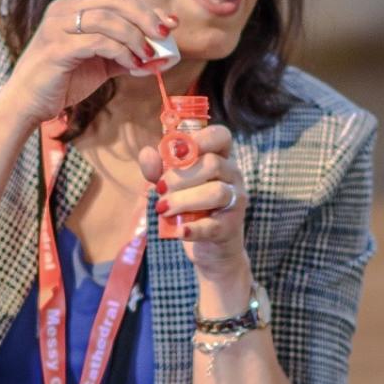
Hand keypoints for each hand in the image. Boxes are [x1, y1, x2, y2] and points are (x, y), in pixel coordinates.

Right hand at [0, 0, 176, 125]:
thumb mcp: (99, 64)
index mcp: (71, 8)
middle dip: (144, 16)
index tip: (170, 24)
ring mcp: (57, 27)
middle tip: (164, 35)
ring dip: (134, 36)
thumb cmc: (62, 83)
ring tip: (148, 55)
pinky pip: (97, 42)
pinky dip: (121, 52)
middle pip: (113, 0)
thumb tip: (161, 54)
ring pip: (107, 19)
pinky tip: (132, 64)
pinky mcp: (56, 48)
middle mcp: (62, 11)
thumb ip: (126, 55)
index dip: (145, 8)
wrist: (27, 105)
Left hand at [136, 123, 246, 280]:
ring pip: (216, 192)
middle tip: (160, 190)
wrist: (209, 247)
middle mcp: (233, 175)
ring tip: (163, 209)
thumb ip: (158, 168)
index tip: (177, 152)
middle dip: (180, 177)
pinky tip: (179, 232)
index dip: (200, 138)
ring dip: (184, 200)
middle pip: (213, 164)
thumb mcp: (170, 185)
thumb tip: (147, 153)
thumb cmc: (190, 207)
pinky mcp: (230, 227)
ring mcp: (236, 201)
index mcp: (220, 157)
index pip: (220, 136)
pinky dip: (194, 229)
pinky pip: (214, 225)